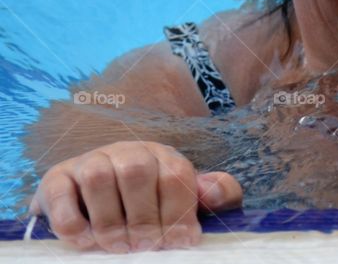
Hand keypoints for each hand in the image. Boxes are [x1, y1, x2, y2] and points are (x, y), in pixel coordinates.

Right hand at [29, 140, 241, 252]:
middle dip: (144, 217)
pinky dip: (72, 222)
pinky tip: (85, 242)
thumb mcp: (191, 202)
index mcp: (164, 156)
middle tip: (146, 248)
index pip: (175, 173)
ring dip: (109, 220)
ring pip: (99, 177)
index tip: (180, 242)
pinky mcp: (57, 179)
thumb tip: (212, 192)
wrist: (95, 205)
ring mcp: (90, 162)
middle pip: (138, 171)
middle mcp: (128, 152)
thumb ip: (217, 195)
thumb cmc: (154, 208)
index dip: (179, 210)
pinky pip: (60, 194)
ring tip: (118, 248)